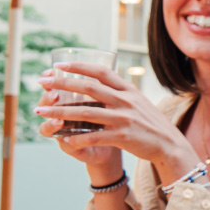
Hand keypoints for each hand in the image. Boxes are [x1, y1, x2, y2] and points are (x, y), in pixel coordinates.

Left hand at [33, 62, 198, 177]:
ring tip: (40, 111)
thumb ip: (120, 92)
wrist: (169, 144)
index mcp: (128, 89)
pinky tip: (63, 138)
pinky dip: (77, 138)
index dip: (78, 66)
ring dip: (59, 111)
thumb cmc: (150, 122)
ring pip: (85, 112)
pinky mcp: (122, 137)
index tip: (58, 65)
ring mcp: (124, 118)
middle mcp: (125, 100)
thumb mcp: (138, 101)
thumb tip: (99, 81)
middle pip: (88, 88)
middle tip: (41, 82)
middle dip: (61, 84)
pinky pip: (94, 137)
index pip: (100, 71)